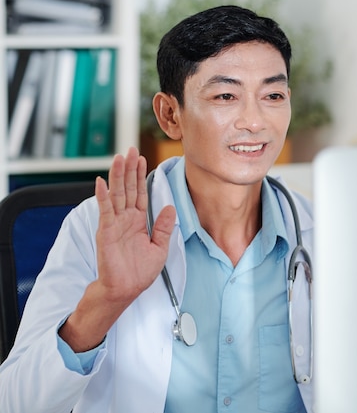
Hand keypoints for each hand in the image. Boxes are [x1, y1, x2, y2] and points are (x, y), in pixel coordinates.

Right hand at [59, 147, 175, 351]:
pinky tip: (102, 182)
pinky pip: (105, 210)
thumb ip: (164, 227)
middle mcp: (126, 219)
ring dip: (117, 176)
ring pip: (116, 194)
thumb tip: (170, 207)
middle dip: (129, 169)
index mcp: (139, 222)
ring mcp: (115, 224)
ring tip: (118, 158)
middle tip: (130, 149)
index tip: (142, 158)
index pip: (140, 193)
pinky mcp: (107, 231)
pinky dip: (103, 196)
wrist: (126, 289)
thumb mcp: (159, 247)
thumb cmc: (140, 272)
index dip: (140, 176)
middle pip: (128, 189)